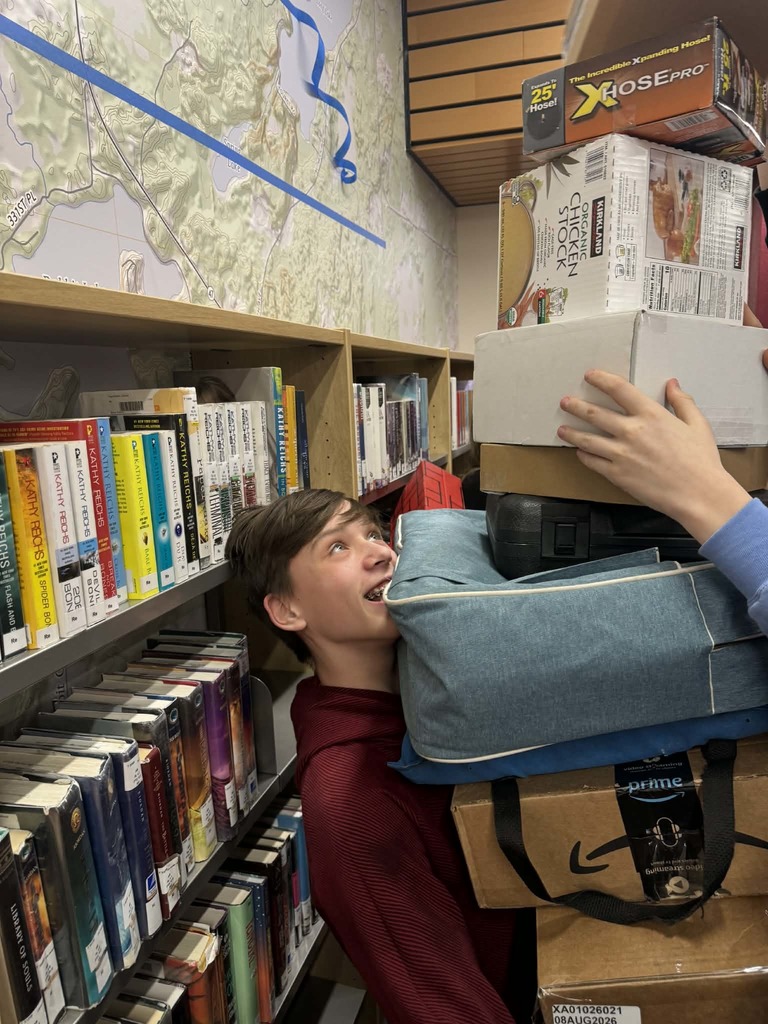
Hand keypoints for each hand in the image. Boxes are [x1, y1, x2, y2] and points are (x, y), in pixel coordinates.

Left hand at [557, 371, 752, 544]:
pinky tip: (579, 452)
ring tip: (561, 429)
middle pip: (595, 413)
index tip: (590, 375)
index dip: (601, 380)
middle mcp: (631, 431)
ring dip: (572, 432)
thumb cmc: (701, 460)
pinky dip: (583, 456)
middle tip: (565, 402)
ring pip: (587, 439)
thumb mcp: (697, 424)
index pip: (619, 389)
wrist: (698, 494)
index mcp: (651, 415)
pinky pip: (593, 462)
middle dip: (576, 406)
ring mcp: (621, 454)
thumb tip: (672, 384)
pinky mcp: (617, 475)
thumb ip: (682, 402)